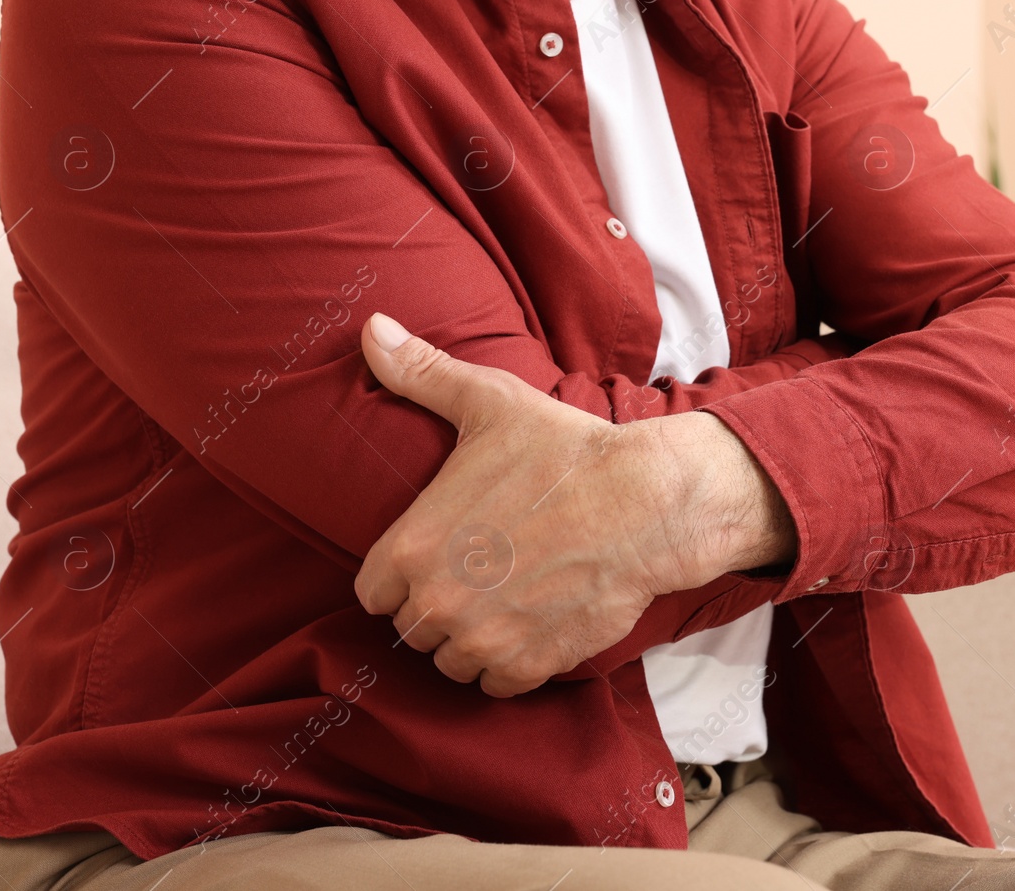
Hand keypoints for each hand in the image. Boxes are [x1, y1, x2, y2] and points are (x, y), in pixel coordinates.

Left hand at [354, 313, 794, 696]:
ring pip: (453, 661)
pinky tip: (532, 625)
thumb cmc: (563, 451)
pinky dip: (510, 664)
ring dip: (473, 640)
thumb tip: (371, 329)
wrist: (644, 503)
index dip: (403, 575)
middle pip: (413, 630)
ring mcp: (483, 640)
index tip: (437, 557)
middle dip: (440, 606)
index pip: (373, 592)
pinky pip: (496, 685)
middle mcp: (437, 603)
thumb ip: (421, 375)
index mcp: (412, 547)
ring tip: (506, 600)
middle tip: (481, 573)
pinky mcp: (528, 665)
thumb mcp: (489, 404)